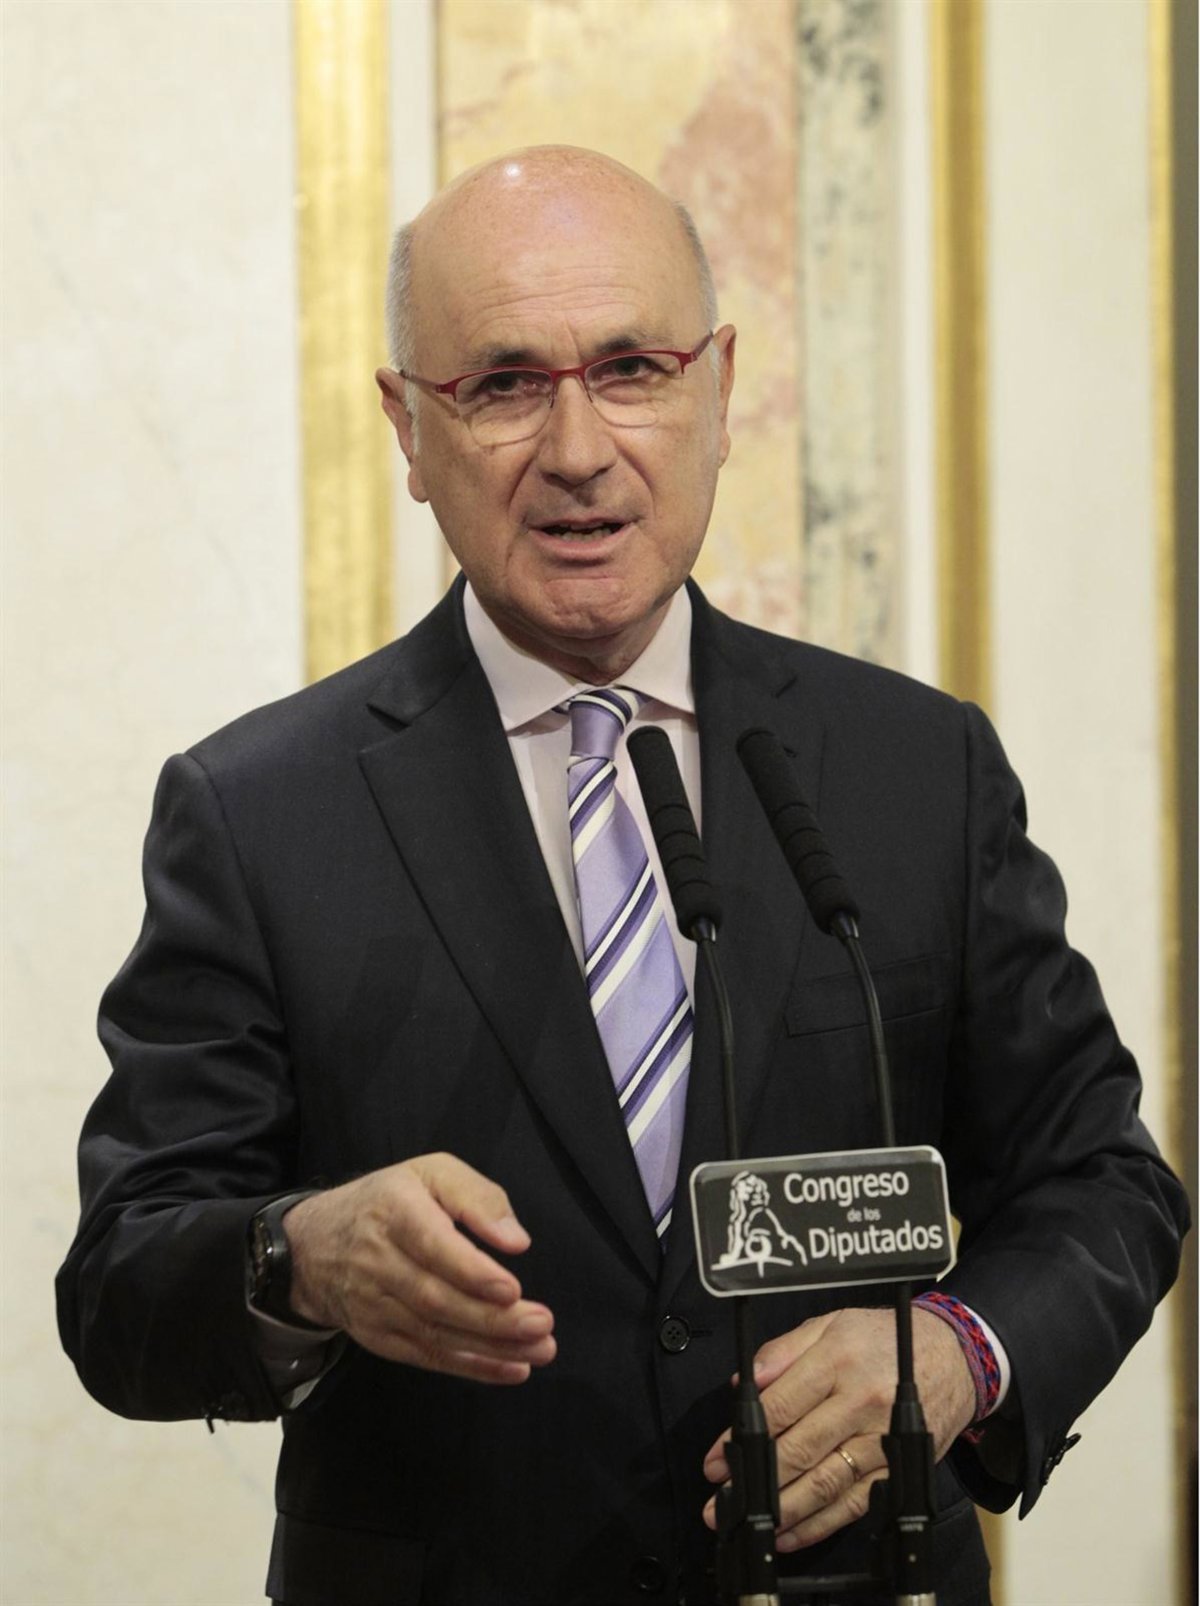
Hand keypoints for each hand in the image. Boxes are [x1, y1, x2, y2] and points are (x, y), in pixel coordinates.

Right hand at [284, 1153, 555, 1384]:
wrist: (316, 1245)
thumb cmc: (390, 1200)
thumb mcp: (431, 1173)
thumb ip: (476, 1196)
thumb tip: (515, 1240)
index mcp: (394, 1211)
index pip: (431, 1245)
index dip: (470, 1272)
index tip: (512, 1288)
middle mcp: (377, 1261)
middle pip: (435, 1298)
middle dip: (492, 1318)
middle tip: (542, 1325)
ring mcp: (373, 1305)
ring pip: (434, 1333)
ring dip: (491, 1347)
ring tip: (540, 1349)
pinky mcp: (377, 1336)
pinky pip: (427, 1356)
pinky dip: (471, 1367)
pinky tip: (512, 1368)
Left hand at [702, 1307, 975, 1549]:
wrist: (953, 1357)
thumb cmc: (884, 1339)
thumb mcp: (831, 1324)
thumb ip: (784, 1350)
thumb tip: (746, 1381)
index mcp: (838, 1360)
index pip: (780, 1406)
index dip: (741, 1438)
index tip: (716, 1459)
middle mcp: (860, 1402)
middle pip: (798, 1450)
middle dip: (754, 1480)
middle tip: (721, 1500)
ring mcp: (881, 1440)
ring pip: (824, 1485)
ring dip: (781, 1510)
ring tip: (748, 1521)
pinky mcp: (897, 1468)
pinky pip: (853, 1505)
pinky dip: (819, 1525)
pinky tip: (791, 1533)